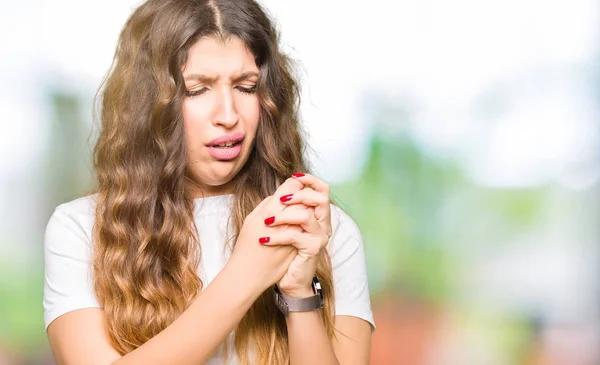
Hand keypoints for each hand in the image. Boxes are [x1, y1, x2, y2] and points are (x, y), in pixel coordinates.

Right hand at [228, 177, 305, 290]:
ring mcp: (292, 234)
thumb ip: (266, 205)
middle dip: (303, 195)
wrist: (248, 275)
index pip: (289, 188)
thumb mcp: (251, 220)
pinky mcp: (298, 246)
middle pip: (302, 199)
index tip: (295, 183)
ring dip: (306, 209)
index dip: (294, 184)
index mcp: (267, 212)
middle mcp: (281, 222)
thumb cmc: (246, 246)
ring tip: (302, 209)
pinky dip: (306, 224)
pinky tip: (302, 225)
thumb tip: (282, 194)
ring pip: (307, 213)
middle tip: (301, 194)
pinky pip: (307, 229)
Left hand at [260, 173, 331, 296]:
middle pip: (321, 198)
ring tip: (266, 222)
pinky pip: (295, 236)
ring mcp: (320, 237)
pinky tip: (264, 240)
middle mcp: (323, 224)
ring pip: (306, 216)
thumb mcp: (284, 226)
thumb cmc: (285, 252)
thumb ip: (286, 208)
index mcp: (317, 215)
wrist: (289, 280)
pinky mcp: (313, 249)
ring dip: (283, 216)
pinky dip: (277, 237)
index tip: (294, 176)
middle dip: (299, 194)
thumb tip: (282, 188)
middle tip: (280, 200)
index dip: (310, 180)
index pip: (322, 190)